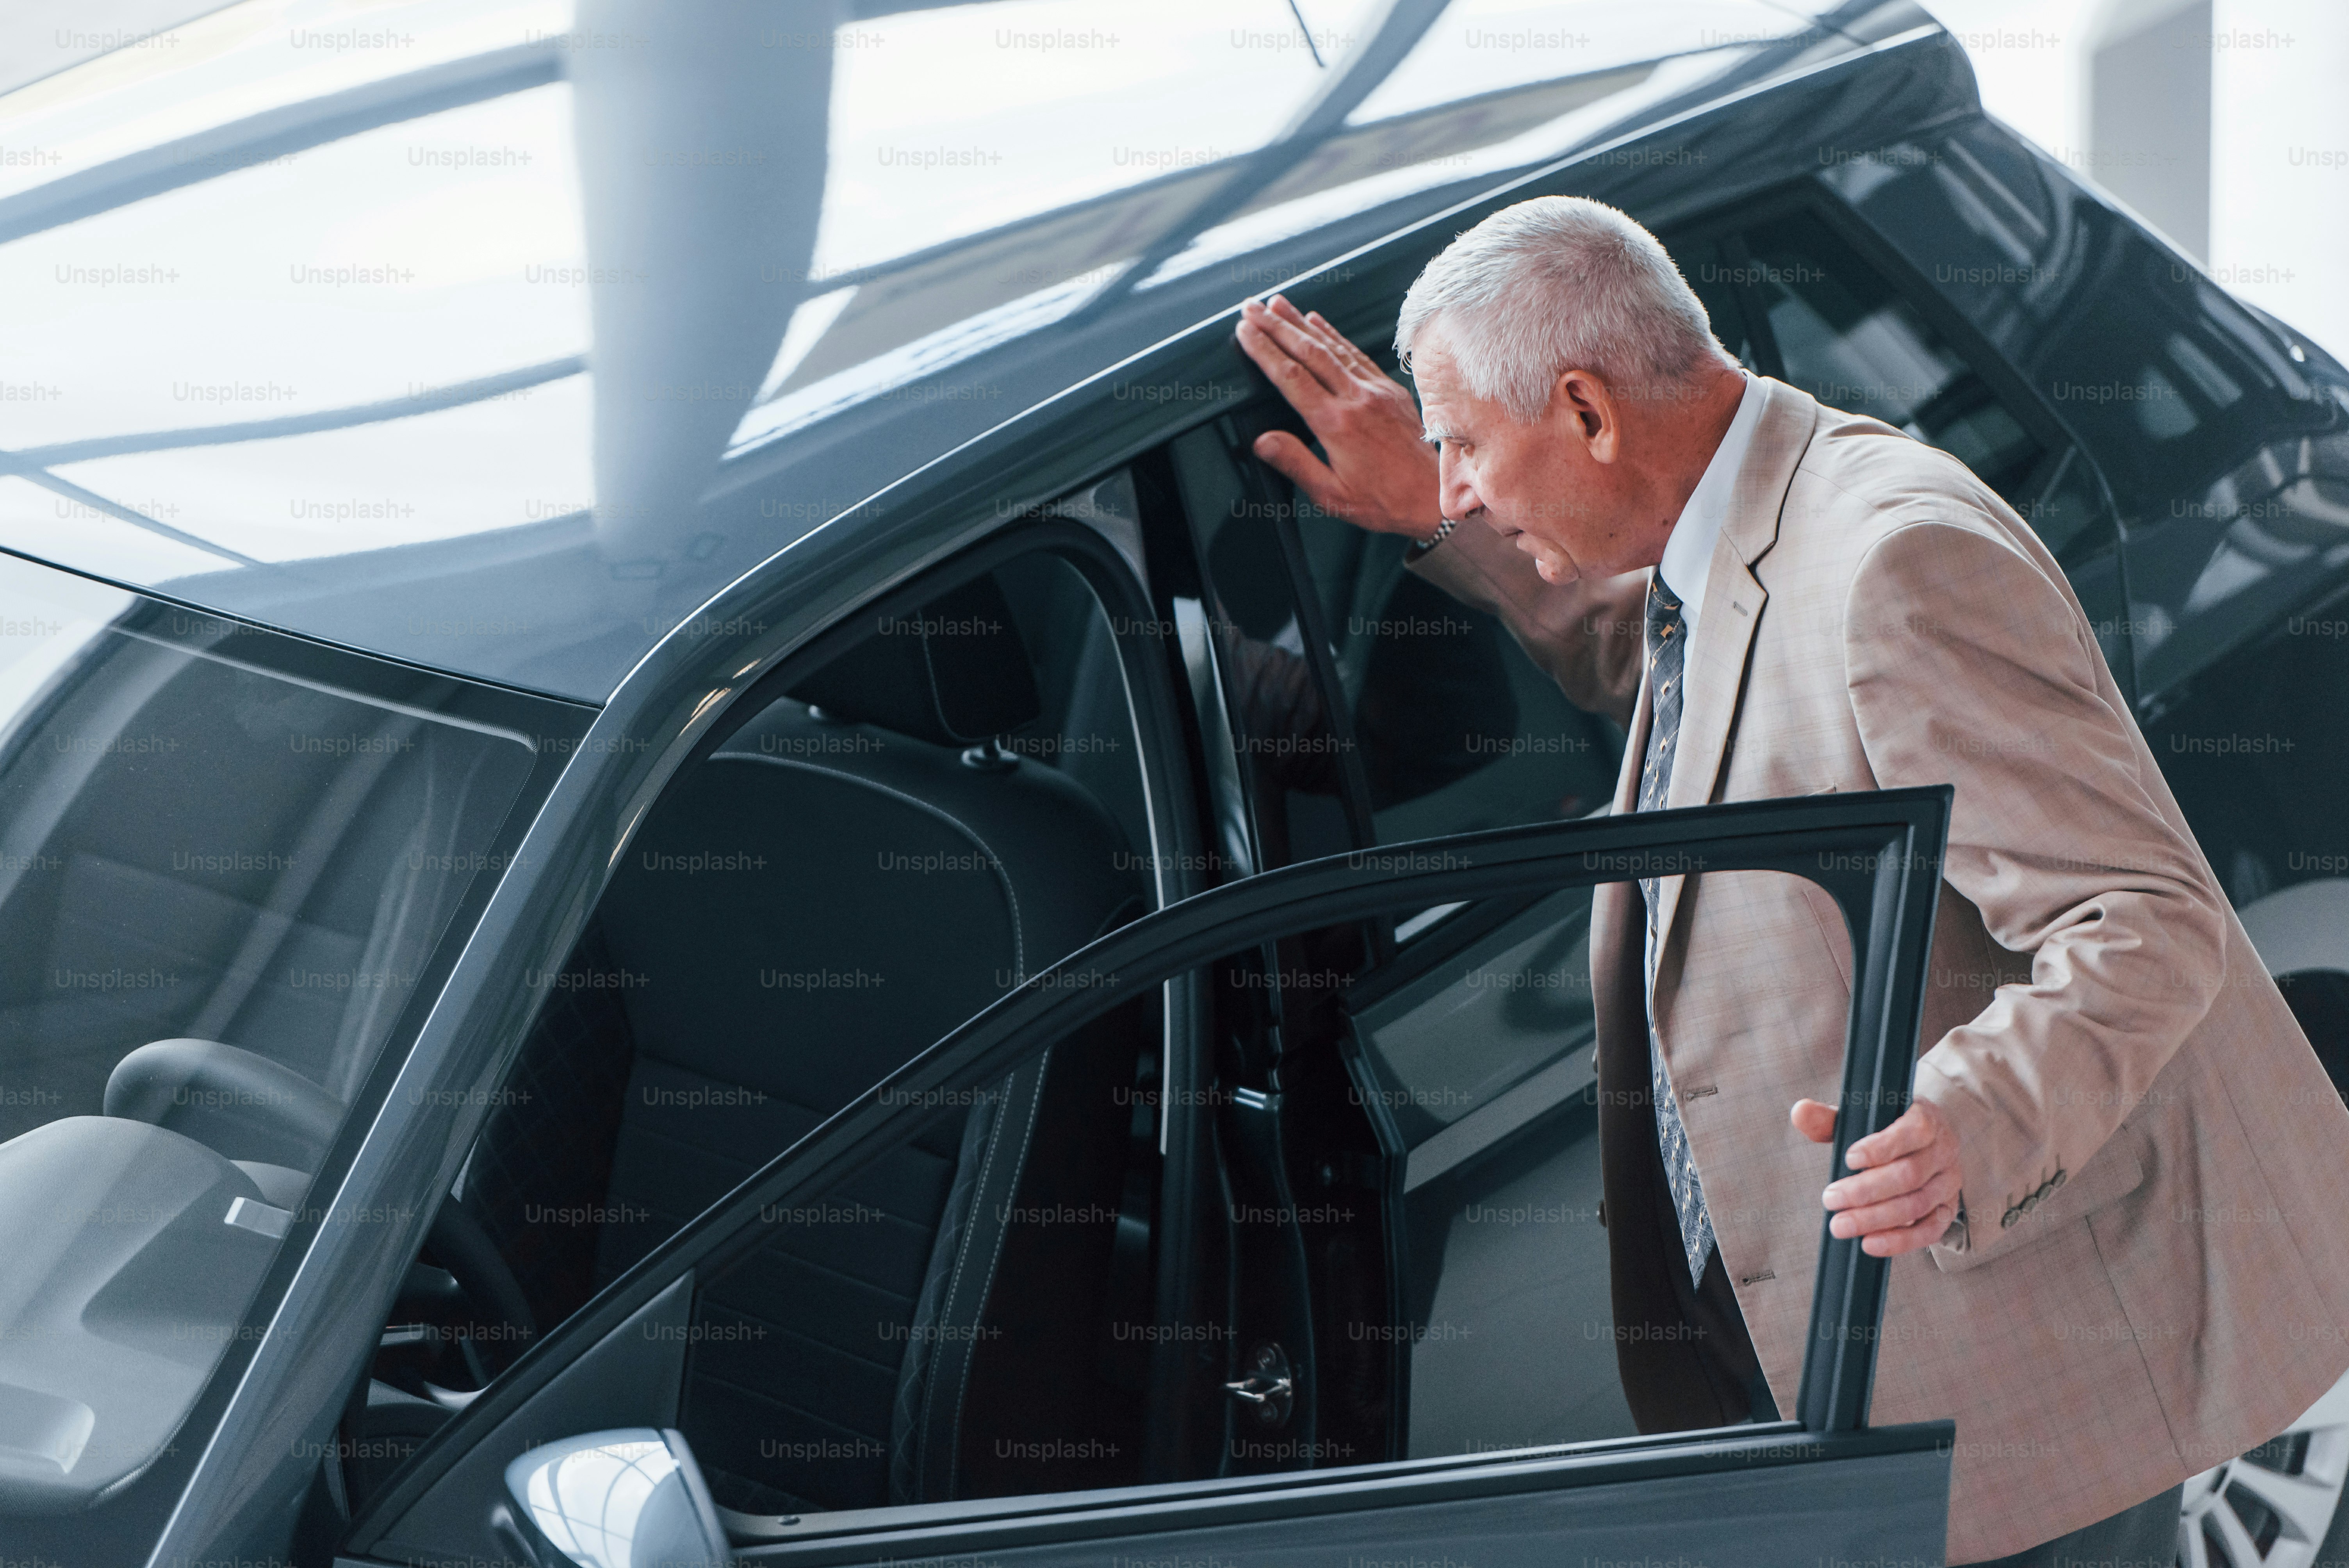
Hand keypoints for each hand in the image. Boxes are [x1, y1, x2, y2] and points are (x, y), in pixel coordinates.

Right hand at [1233, 294, 1442, 538]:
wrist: (1435, 497)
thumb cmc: (1386, 501)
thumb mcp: (1332, 495)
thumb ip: (1295, 464)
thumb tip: (1263, 441)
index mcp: (1337, 425)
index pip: (1291, 377)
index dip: (1265, 350)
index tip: (1245, 332)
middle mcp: (1358, 400)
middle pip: (1309, 352)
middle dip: (1276, 326)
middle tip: (1252, 308)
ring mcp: (1377, 391)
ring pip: (1332, 346)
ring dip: (1301, 323)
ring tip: (1277, 305)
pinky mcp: (1391, 390)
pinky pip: (1356, 353)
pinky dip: (1334, 334)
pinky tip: (1318, 321)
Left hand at [1792, 1096, 1962, 1257]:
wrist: (1926, 1140)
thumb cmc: (1886, 1128)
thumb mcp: (1862, 1117)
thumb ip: (1830, 1118)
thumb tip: (1800, 1112)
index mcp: (1926, 1119)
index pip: (1912, 1132)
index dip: (1881, 1147)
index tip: (1848, 1159)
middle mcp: (1943, 1150)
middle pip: (1909, 1175)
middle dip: (1866, 1191)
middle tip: (1830, 1200)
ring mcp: (1948, 1182)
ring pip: (1917, 1204)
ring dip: (1876, 1219)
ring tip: (1841, 1225)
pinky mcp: (1947, 1209)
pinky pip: (1930, 1230)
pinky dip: (1901, 1240)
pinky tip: (1870, 1245)